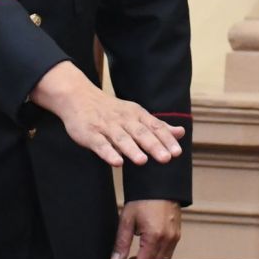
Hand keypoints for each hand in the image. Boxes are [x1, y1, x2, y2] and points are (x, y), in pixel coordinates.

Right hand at [29, 61, 185, 167]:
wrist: (78, 97)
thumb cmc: (111, 110)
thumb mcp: (136, 114)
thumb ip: (157, 126)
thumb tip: (181, 132)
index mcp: (136, 115)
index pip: (155, 127)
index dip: (166, 140)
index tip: (177, 152)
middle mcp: (123, 120)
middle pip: (140, 133)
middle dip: (154, 146)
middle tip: (166, 158)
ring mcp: (106, 126)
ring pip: (121, 139)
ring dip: (132, 150)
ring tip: (142, 161)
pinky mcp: (90, 134)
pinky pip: (100, 144)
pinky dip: (108, 153)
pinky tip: (117, 162)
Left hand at [113, 200, 182, 258]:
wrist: (159, 185)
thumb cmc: (143, 200)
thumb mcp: (127, 220)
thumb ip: (121, 243)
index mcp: (154, 236)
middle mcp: (167, 239)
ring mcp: (174, 237)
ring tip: (137, 257)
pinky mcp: (177, 235)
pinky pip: (169, 252)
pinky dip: (158, 256)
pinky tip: (148, 250)